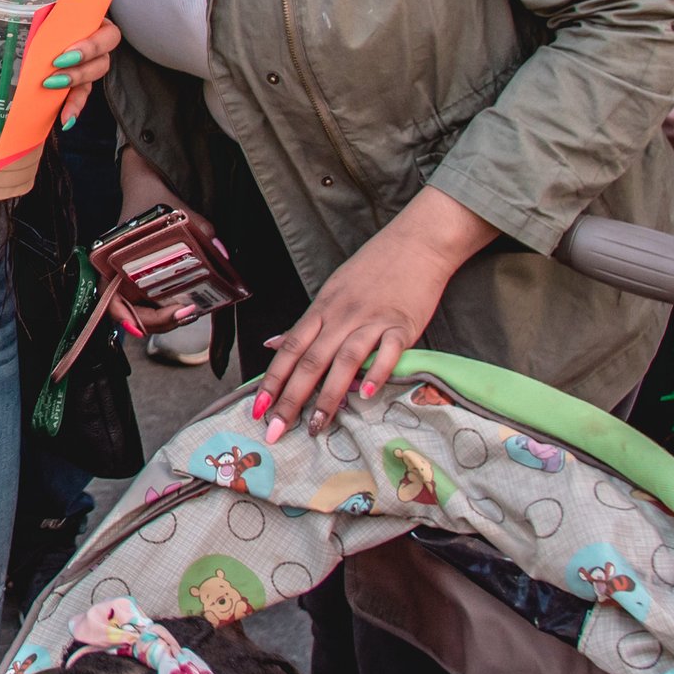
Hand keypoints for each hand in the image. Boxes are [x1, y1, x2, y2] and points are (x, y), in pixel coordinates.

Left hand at [41, 16, 120, 131]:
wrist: (41, 26)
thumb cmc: (50, 18)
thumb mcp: (51, 15)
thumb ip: (52, 22)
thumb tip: (35, 31)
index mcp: (97, 23)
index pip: (108, 35)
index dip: (90, 47)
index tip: (66, 54)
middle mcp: (100, 45)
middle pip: (103, 60)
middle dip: (80, 69)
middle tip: (55, 70)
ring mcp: (92, 63)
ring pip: (94, 77)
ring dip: (75, 85)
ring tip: (53, 88)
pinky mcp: (82, 80)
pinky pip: (82, 94)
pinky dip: (74, 106)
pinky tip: (66, 120)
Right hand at [108, 149, 191, 335]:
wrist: (145, 182)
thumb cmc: (149, 197)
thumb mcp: (174, 209)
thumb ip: (199, 228)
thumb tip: (222, 252)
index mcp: (111, 260)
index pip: (111, 300)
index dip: (127, 318)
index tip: (144, 325)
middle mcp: (118, 274)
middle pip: (131, 314)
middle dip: (159, 321)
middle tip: (187, 312)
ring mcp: (132, 279)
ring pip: (144, 312)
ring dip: (165, 319)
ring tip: (191, 310)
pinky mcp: (145, 279)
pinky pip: (154, 302)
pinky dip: (169, 308)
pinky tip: (188, 304)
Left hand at [253, 187, 491, 438]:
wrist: (416, 243)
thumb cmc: (372, 270)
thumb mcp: (331, 292)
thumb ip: (305, 324)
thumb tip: (272, 344)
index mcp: (322, 310)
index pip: (290, 349)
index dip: (272, 380)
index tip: (257, 410)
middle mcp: (341, 317)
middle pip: (310, 361)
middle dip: (290, 399)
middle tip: (276, 431)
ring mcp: (372, 320)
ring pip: (343, 361)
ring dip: (328, 396)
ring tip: (316, 425)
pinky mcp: (402, 325)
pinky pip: (387, 351)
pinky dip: (375, 373)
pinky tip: (365, 395)